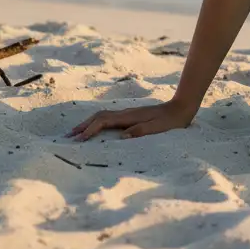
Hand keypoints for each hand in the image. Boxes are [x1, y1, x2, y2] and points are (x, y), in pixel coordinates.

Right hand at [65, 97, 196, 140]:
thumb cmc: (171, 121)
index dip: (90, 130)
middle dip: (82, 126)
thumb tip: (122, 137)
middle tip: (67, 137)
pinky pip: (108, 119)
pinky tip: (94, 130)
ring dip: (88, 124)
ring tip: (75, 134)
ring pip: (102, 116)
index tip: (78, 141)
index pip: (104, 121)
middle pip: (99, 116)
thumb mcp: (158, 128)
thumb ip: (142, 131)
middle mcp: (126, 113)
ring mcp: (128, 114)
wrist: (182, 107)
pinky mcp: (130, 117)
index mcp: (130, 117)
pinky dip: (97, 123)